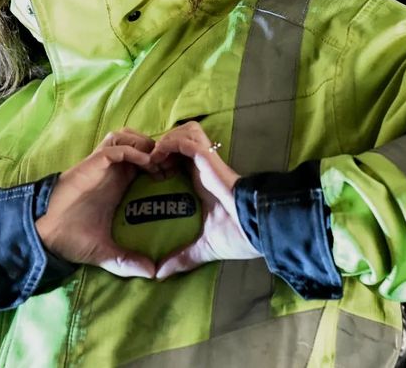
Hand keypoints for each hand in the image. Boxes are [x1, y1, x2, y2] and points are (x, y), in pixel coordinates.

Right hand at [35, 128, 158, 278]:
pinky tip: (145, 164)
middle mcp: (111, 171)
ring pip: (126, 137)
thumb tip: (153, 273)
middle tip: (169, 167)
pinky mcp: (92, 163)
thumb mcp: (108, 252)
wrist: (46, 234)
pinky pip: (116, 147)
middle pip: (137, 142)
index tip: (173, 177)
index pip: (143, 161)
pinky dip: (133, 150)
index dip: (160, 163)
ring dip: (144, 144)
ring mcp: (101, 165)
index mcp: (117, 184)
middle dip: (156, 149)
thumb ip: (128, 260)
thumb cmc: (73, 239)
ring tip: (156, 164)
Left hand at [148, 120, 262, 279]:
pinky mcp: (209, 158)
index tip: (150, 176)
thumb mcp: (203, 247)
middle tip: (149, 165)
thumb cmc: (237, 236)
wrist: (257, 230)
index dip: (164, 161)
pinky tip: (159, 158)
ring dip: (166, 141)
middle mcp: (204, 168)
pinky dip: (170, 144)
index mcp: (203, 183)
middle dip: (162, 147)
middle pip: (182, 139)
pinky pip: (186, 140)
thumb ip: (182, 257)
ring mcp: (207, 161)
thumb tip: (159, 274)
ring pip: (185, 132)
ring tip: (154, 160)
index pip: (182, 159)